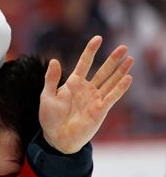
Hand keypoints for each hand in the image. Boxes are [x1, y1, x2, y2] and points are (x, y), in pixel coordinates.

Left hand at [39, 36, 132, 153]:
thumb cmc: (50, 117)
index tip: (98, 38)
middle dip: (112, 59)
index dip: (91, 51)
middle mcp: (86, 89)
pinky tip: (128, 78)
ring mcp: (95, 99)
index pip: (84, 63)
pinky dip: (120, 88)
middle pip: (102, 70)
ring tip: (130, 59)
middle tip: (123, 47)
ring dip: (120, 70)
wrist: (56, 138)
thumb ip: (51, 79)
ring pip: (110, 81)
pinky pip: (112, 96)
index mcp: (73, 83)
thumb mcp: (47, 96)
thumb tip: (54, 60)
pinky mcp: (101, 110)